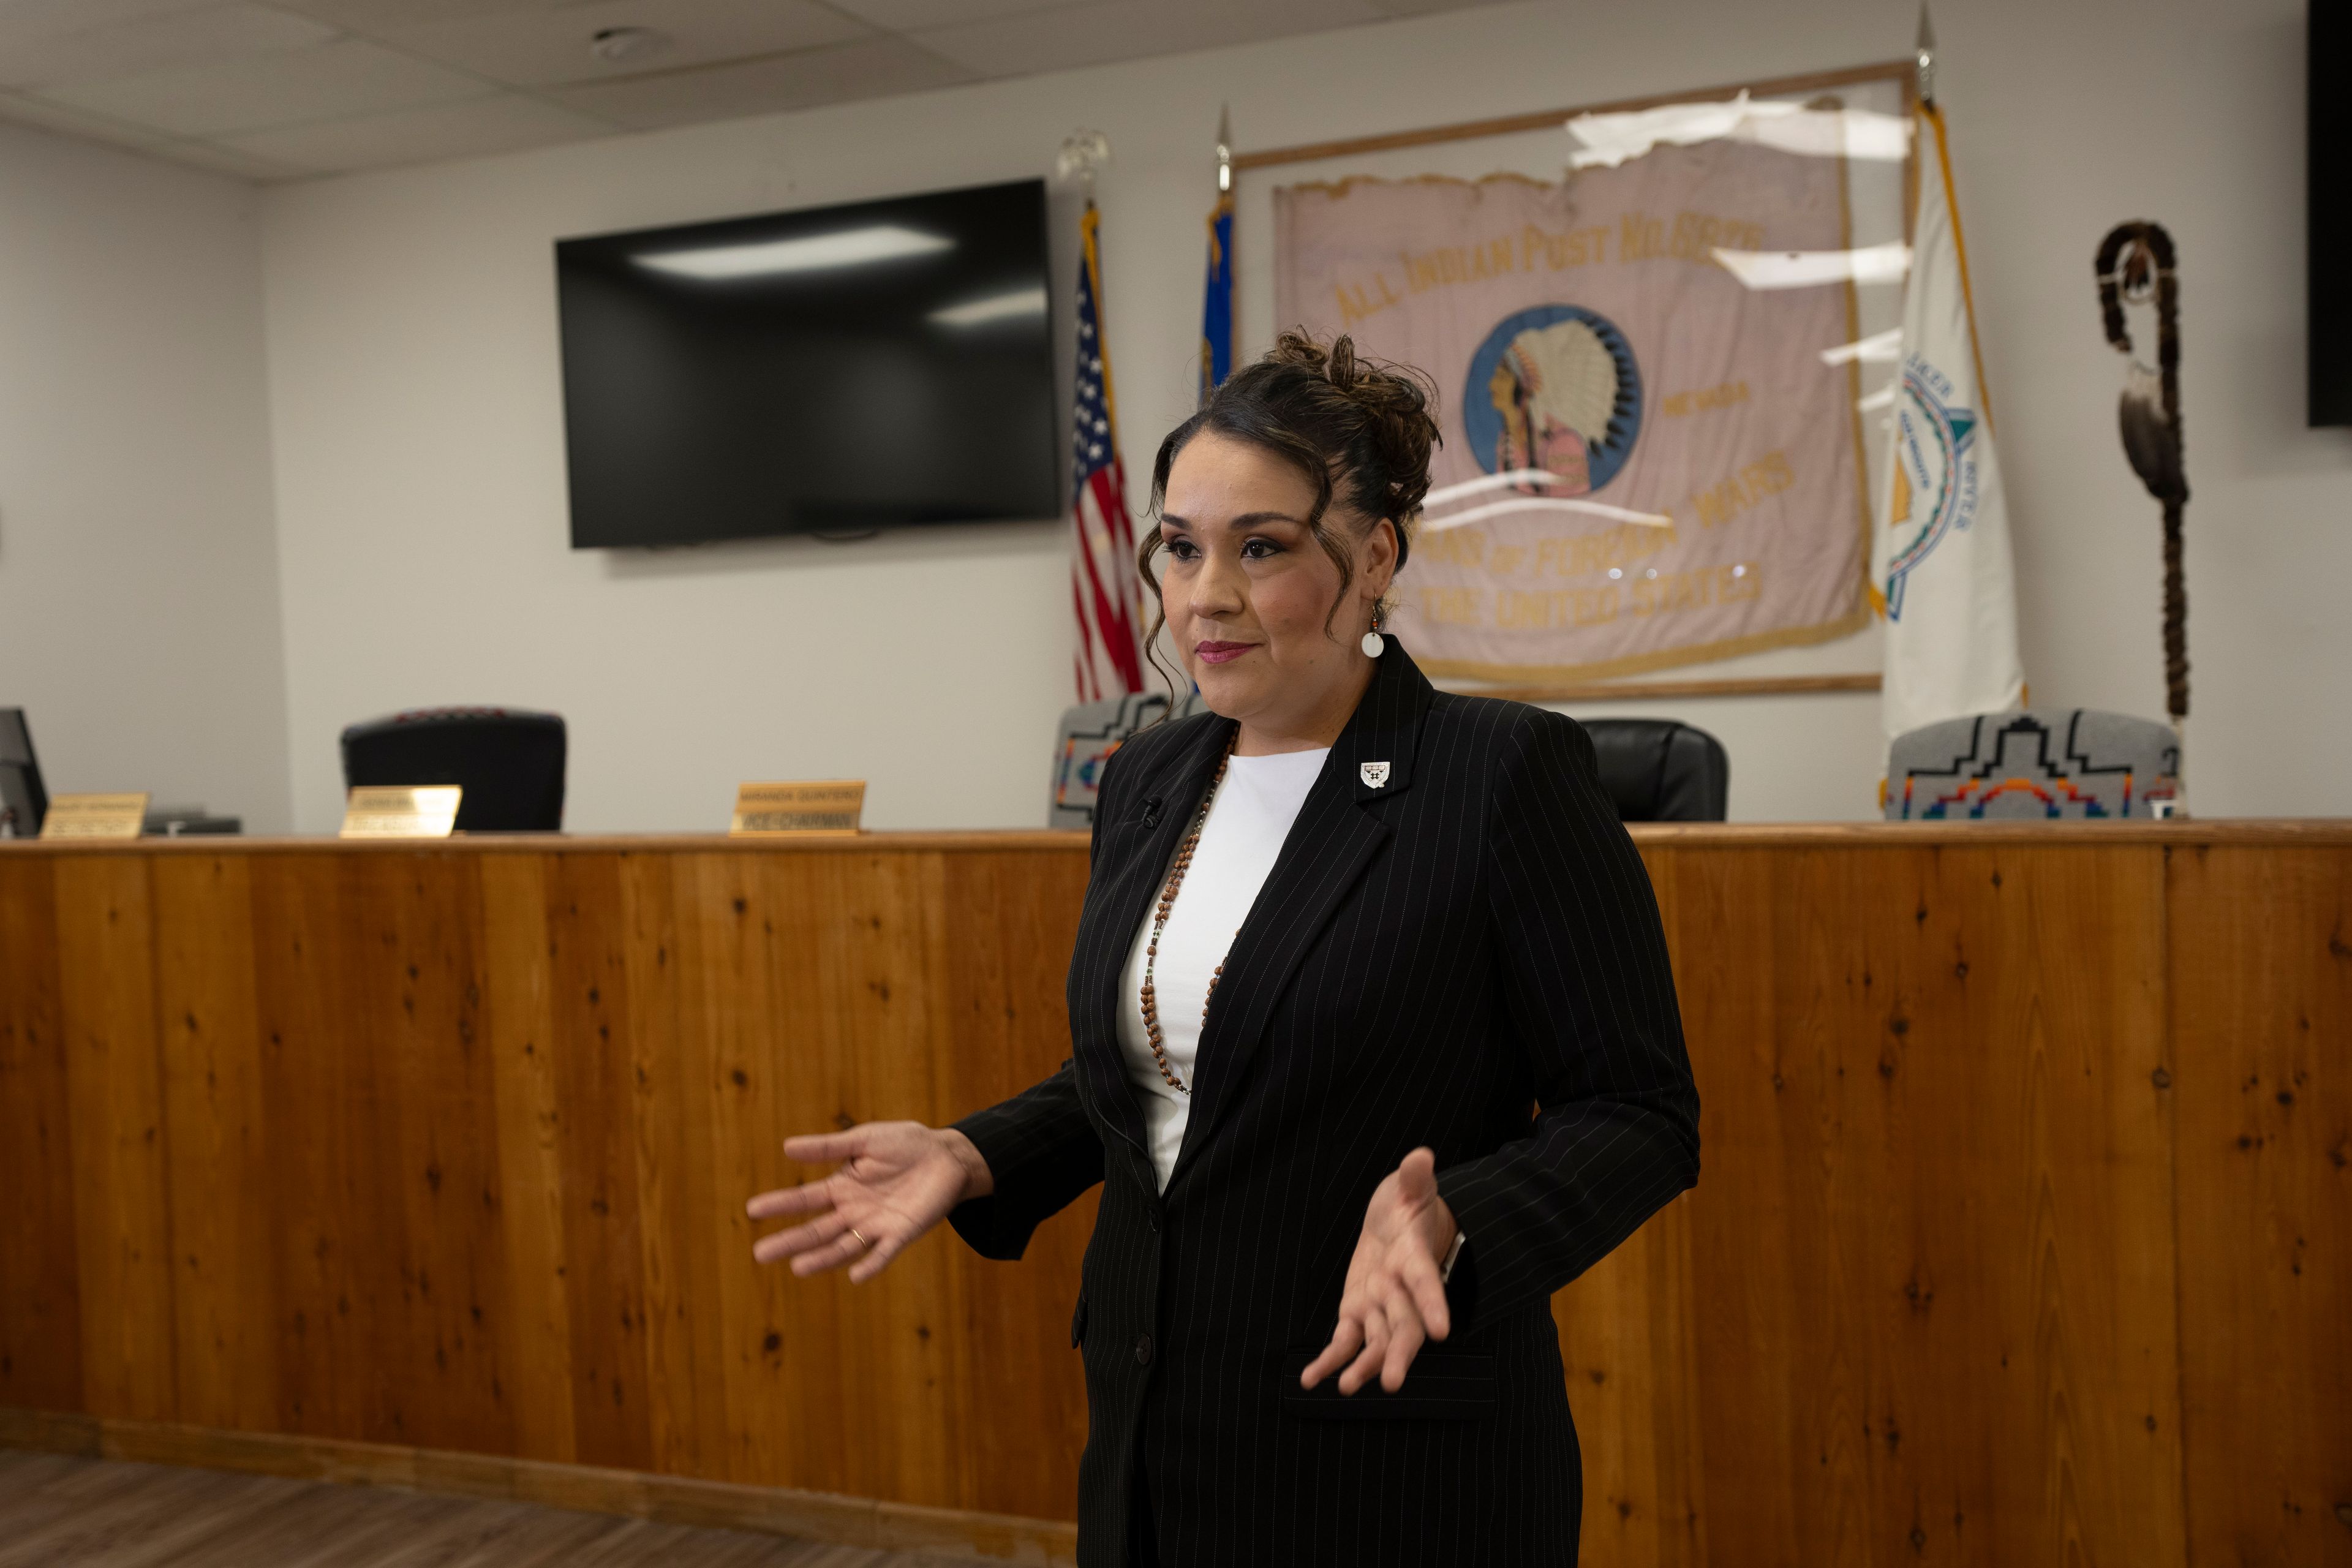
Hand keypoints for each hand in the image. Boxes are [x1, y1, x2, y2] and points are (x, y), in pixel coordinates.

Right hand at [746, 1122, 991, 1284]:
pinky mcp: (902, 1233)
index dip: (780, 1204)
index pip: (805, 1199)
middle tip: (760, 1253)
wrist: (946, 1155)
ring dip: (821, 1258)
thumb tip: (786, 1147)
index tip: (752, 1209)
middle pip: (816, 1230)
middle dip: (790, 1241)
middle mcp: (853, 1211)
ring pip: (843, 1246)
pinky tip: (856, 1276)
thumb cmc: (904, 1144)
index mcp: (841, 1187)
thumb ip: (829, 1147)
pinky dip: (871, 1264)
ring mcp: (876, 1225)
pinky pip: (883, 1253)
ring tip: (797, 1267)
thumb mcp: (865, 1140)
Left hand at [1300, 1147, 1456, 1394]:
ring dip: (1363, 1365)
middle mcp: (1400, 1291)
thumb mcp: (1411, 1186)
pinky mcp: (1355, 1312)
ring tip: (1347, 1388)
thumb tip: (1420, 1156)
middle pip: (1404, 1327)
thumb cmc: (1408, 1202)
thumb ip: (1415, 1177)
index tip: (1442, 1332)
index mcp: (1415, 1259)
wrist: (1399, 1222)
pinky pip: (1343, 1341)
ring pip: (1375, 1342)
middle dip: (1398, 1355)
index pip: (1427, 1283)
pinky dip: (1329, 1361)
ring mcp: (1379, 1305)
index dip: (1433, 1305)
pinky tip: (1310, 1380)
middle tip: (1391, 1383)